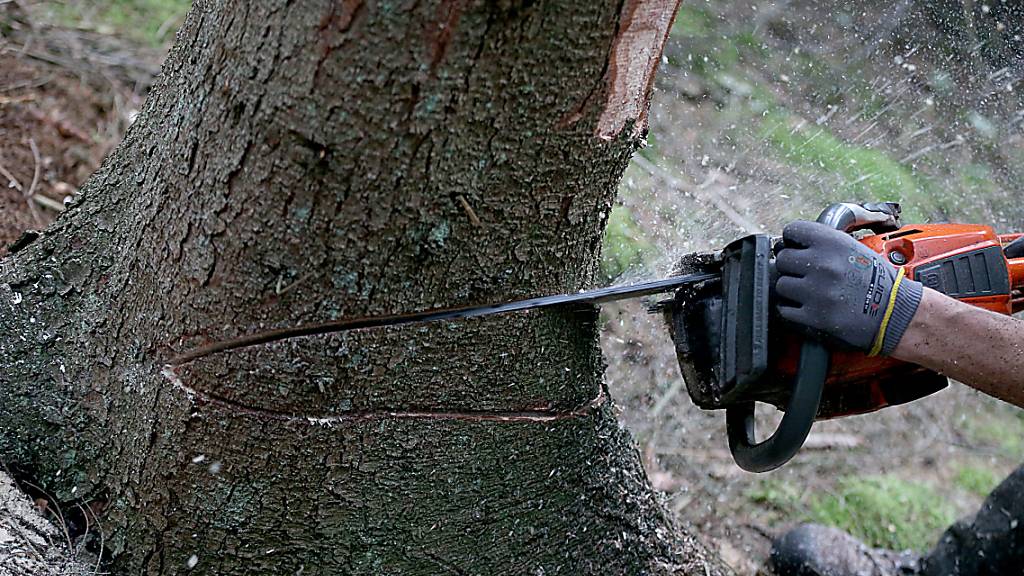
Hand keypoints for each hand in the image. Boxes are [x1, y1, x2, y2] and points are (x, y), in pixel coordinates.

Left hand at [774, 220, 923, 355]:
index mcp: (833, 243)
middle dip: (791, 267)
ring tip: (810, 293)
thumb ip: (824, 242)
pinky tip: (807, 308)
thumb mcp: (855, 247)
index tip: (797, 248)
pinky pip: (784, 309)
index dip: (792, 240)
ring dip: (792, 290)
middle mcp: (823, 264)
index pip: (791, 231)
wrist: (895, 313)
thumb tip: (789, 242)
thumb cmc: (875, 280)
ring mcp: (816, 292)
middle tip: (805, 274)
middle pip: (782, 259)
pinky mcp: (814, 316)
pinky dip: (792, 310)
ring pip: (781, 285)